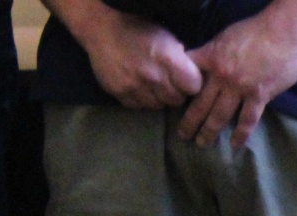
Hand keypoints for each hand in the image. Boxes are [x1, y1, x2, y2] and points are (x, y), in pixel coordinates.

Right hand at [76, 6, 201, 108]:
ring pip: (158, 106)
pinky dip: (140, 99)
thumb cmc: (139, 30)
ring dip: (157, 97)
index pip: (194, 87)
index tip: (185, 80)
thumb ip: (181, 60)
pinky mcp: (120, 93)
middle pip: (177, 100)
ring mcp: (135, 86)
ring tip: (150, 83)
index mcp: (169, 60)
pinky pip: (139, 106)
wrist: (102, 27)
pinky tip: (137, 85)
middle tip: (166, 81)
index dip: (191, 84)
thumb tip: (195, 78)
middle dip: (175, 92)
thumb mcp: (167, 39)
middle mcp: (154, 76)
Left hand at [179, 8, 296, 146]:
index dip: (179, 91)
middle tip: (183, 135)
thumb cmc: (256, 30)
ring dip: (209, 132)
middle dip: (189, 121)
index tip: (174, 104)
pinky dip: (241, 134)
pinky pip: (248, 120)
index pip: (187, 78)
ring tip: (202, 144)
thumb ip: (214, 53)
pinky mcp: (259, 95)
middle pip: (200, 103)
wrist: (284, 32)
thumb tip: (206, 63)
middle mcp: (221, 75)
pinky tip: (235, 145)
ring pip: (220, 115)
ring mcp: (240, 87)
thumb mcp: (225, 37)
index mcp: (210, 58)